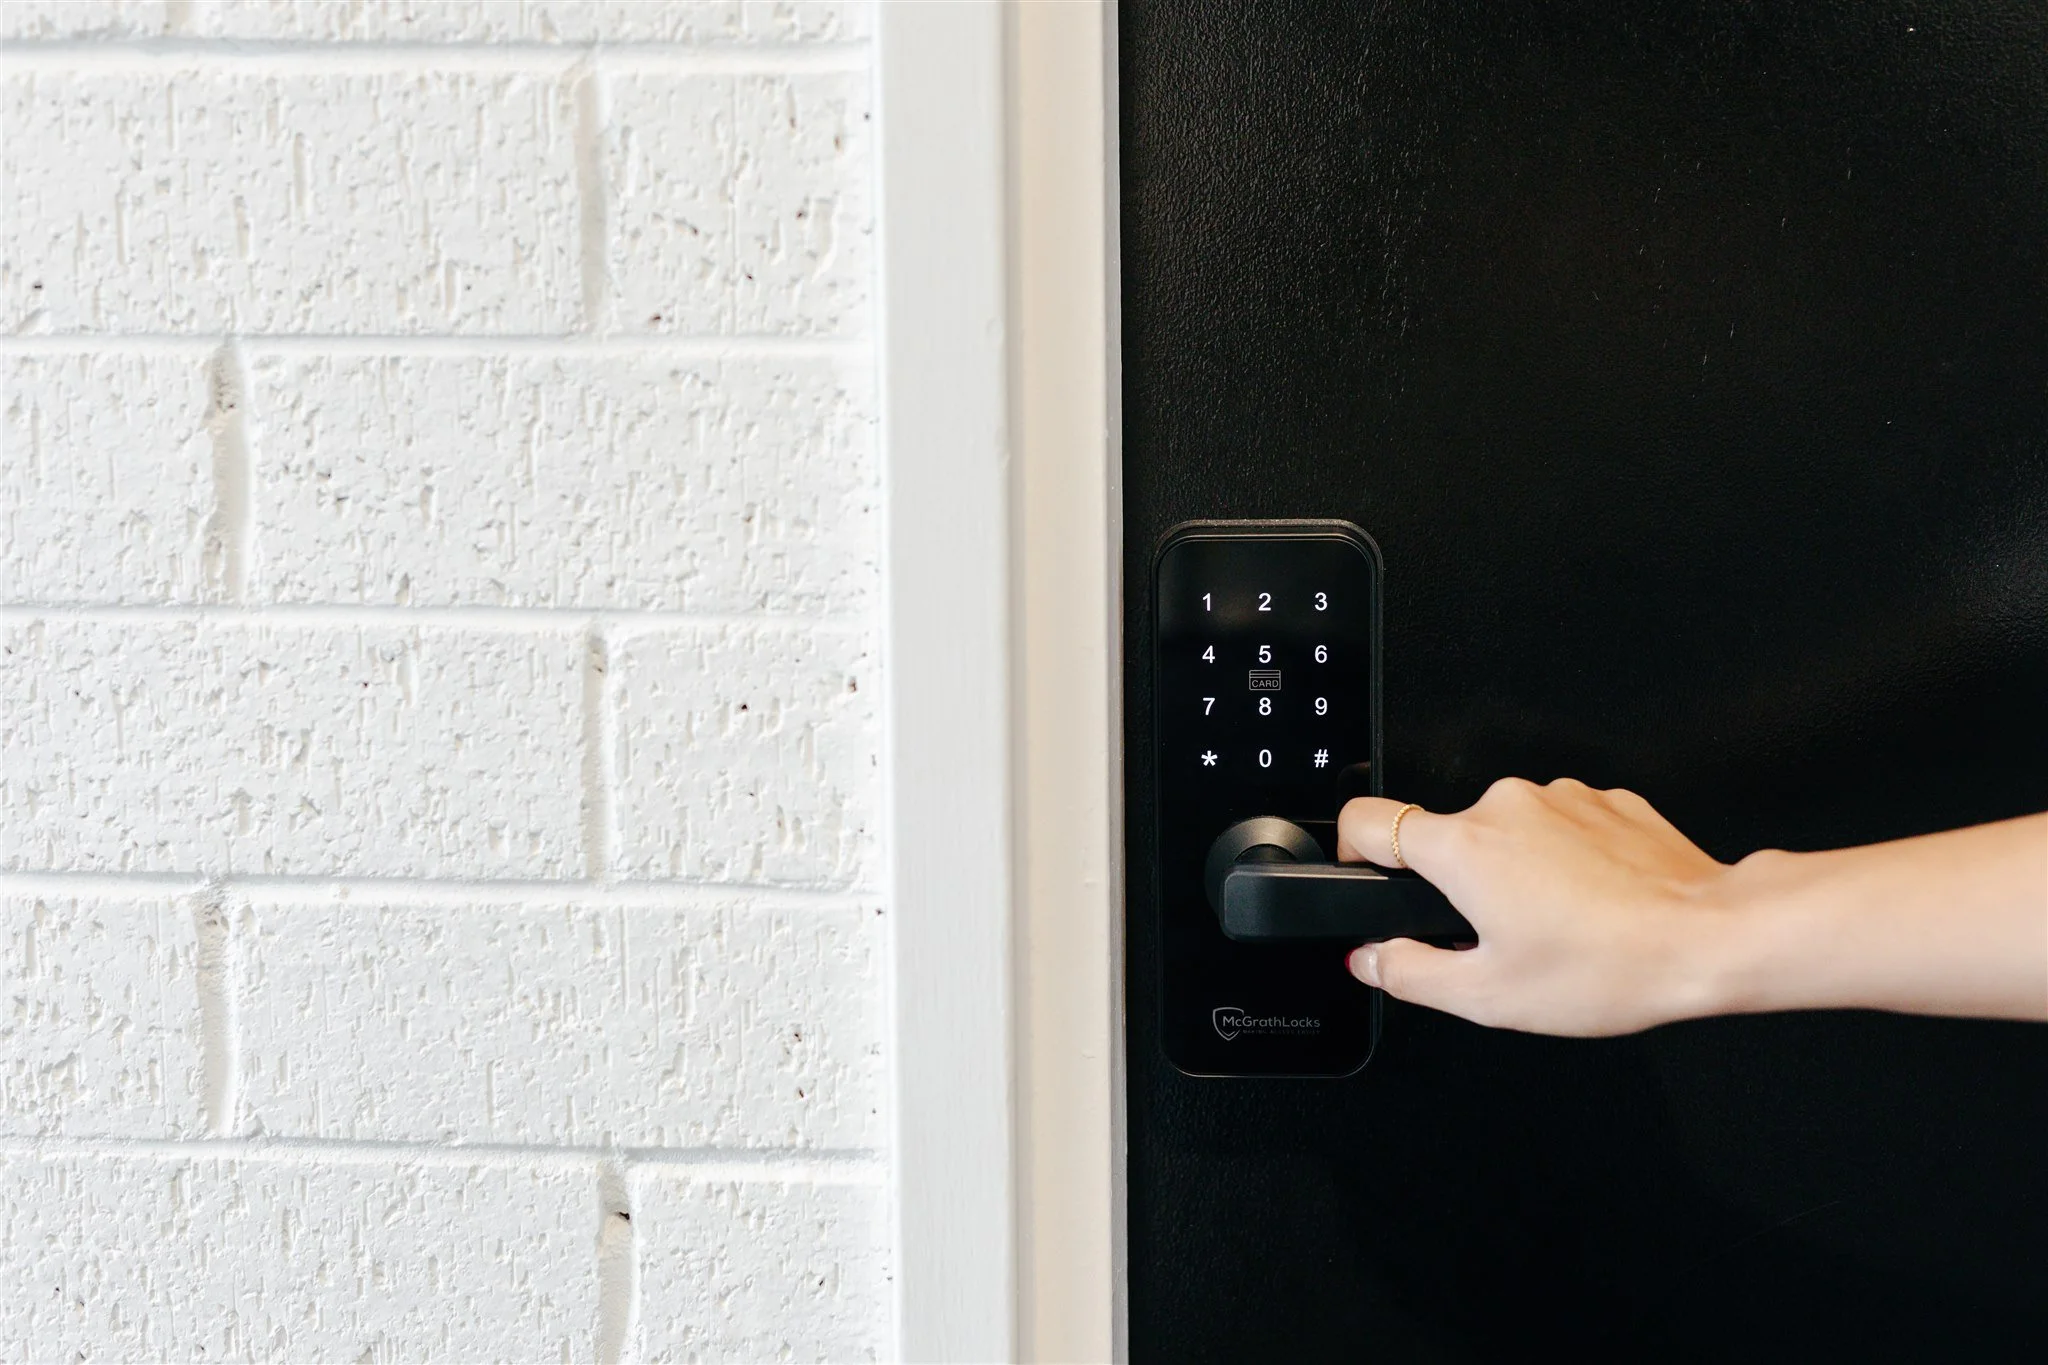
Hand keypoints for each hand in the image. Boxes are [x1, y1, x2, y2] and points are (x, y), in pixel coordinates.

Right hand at [1338, 779, 1736, 1035]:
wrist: (1712, 937)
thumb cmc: (1611, 966)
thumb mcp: (1489, 997)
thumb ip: (1410, 974)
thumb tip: (1372, 960)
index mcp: (1464, 848)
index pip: (1369, 821)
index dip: (1353, 852)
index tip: (1367, 875)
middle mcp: (1506, 805)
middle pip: (1449, 838)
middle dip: (1462, 886)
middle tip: (1500, 939)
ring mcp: (1561, 797)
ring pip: (1510, 834)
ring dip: (1520, 873)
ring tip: (1561, 928)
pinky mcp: (1607, 800)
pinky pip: (1562, 827)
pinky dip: (1567, 862)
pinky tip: (1595, 906)